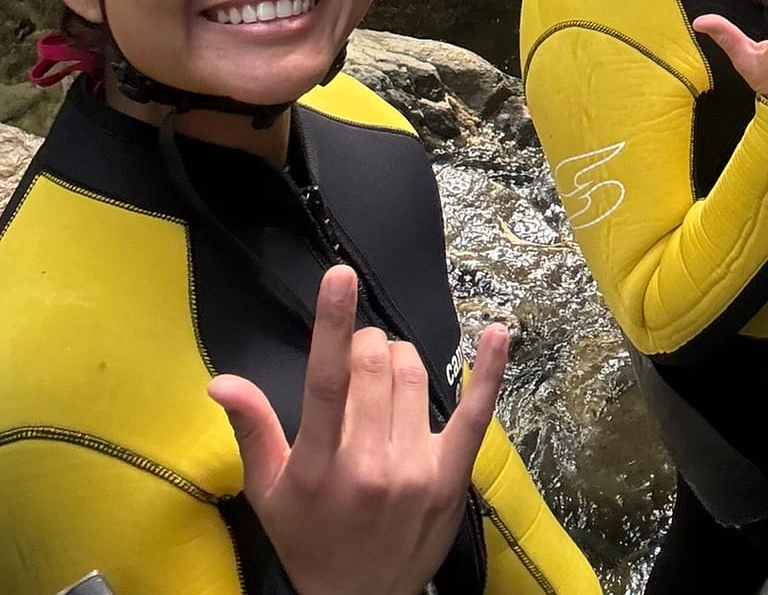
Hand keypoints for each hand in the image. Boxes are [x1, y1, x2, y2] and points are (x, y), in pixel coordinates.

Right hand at [209, 266, 507, 594]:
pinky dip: (489, 371)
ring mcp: (415, 471)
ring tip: (384, 377)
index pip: (326, 382)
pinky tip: (497, 334)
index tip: (340, 277)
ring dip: (399, 358)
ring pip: (414, 375)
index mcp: (319, 467)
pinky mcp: (452, 477)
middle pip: (375, 366)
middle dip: (364, 345)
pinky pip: (476, 413)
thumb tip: (221, 381)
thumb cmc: (309, 539)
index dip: (333, 325)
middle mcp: (369, 466)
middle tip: (355, 360)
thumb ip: (251, 428)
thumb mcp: (268, 491)